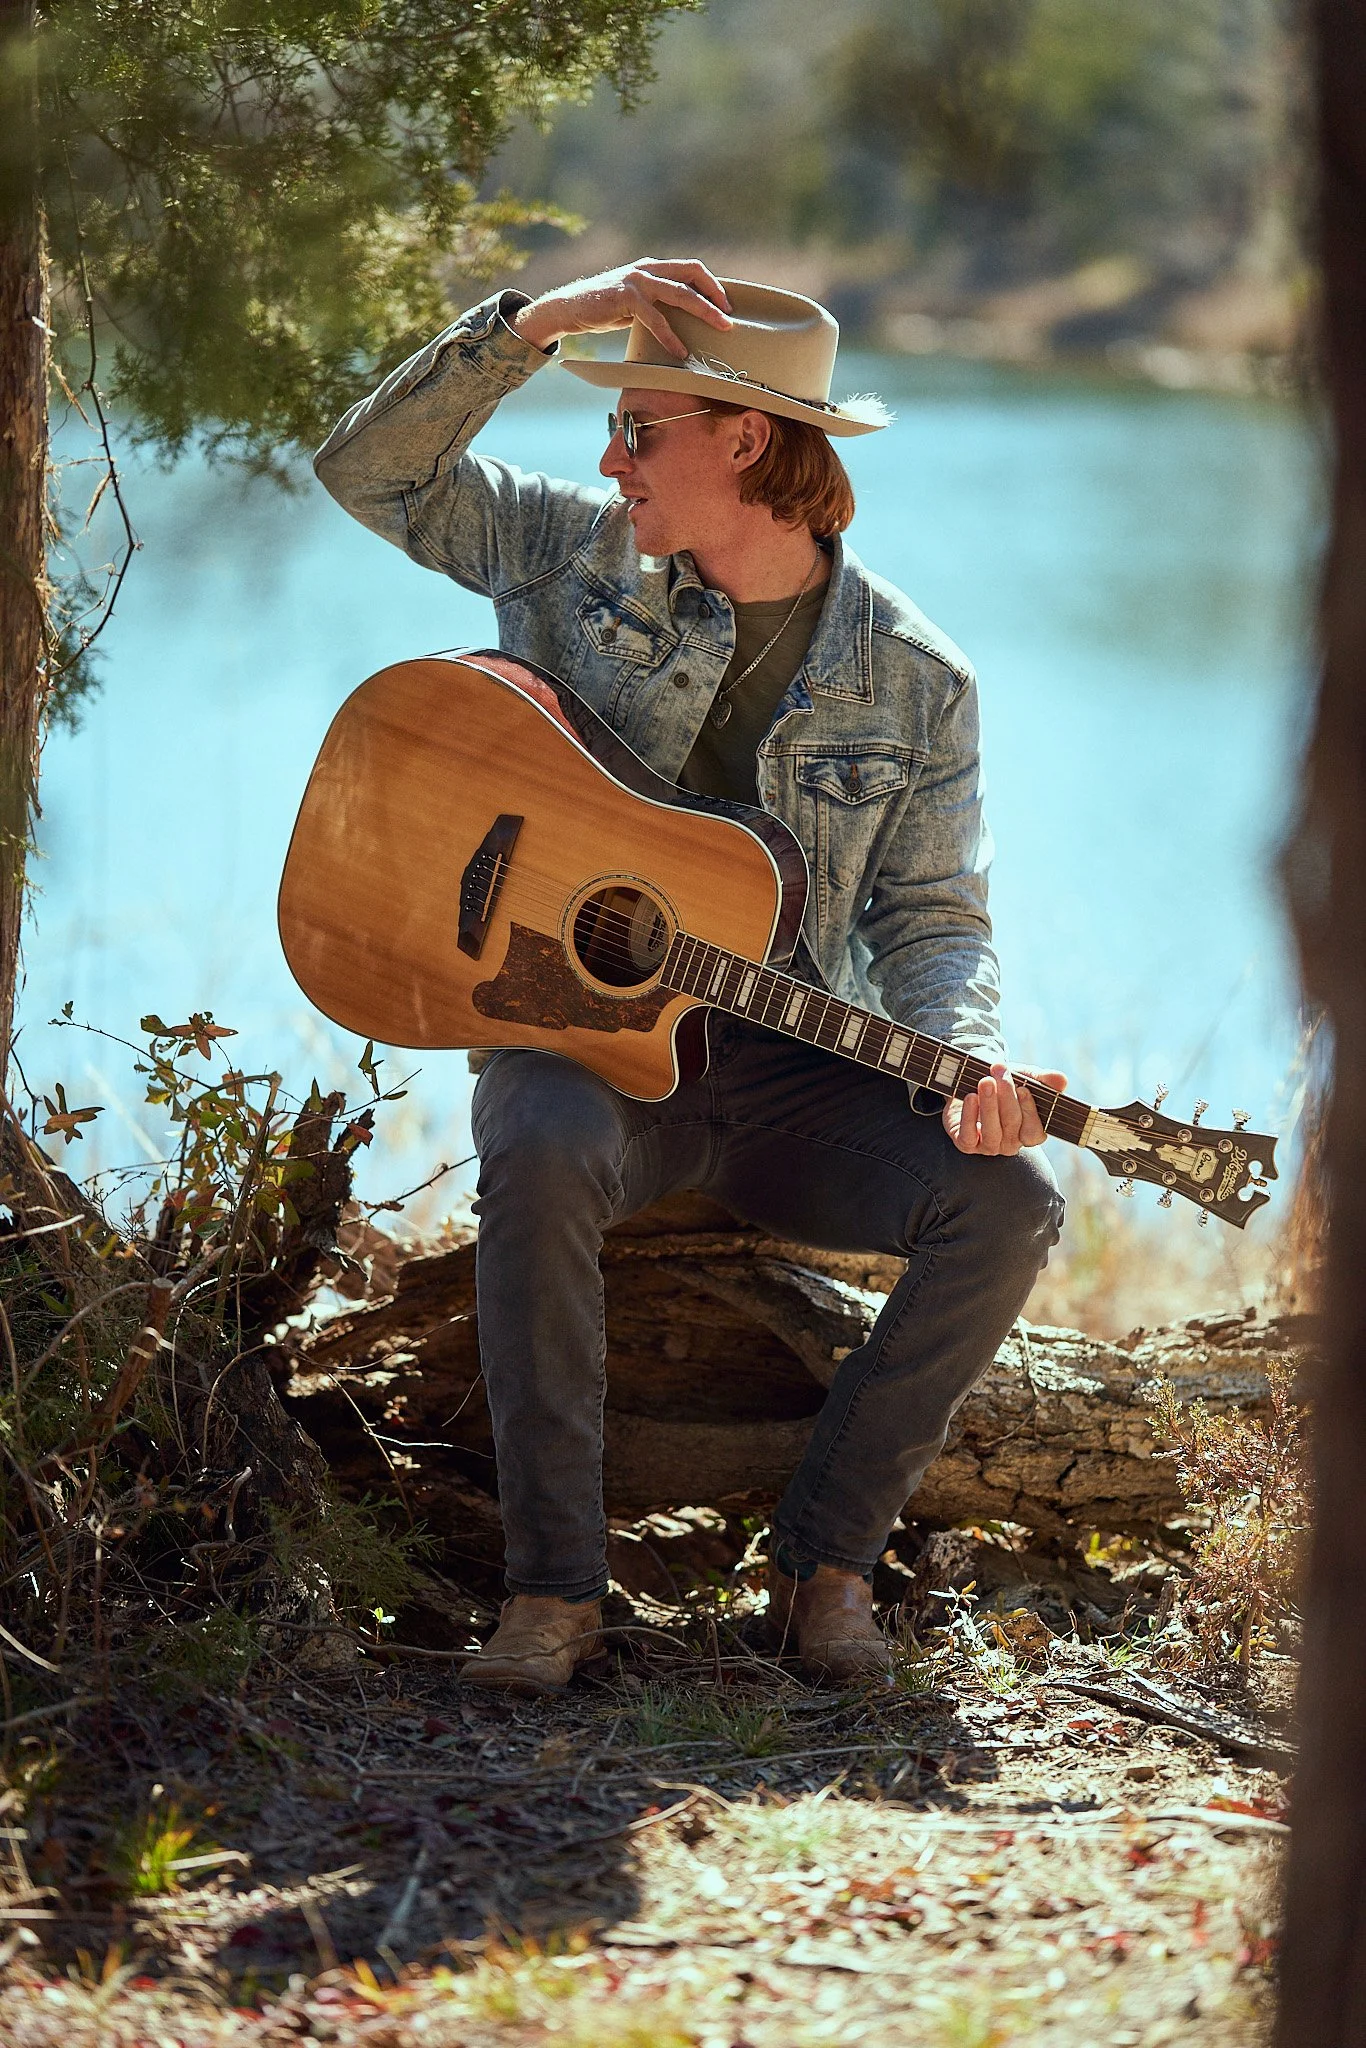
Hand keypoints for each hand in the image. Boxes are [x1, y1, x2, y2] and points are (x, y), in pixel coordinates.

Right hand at [513, 259, 731, 359]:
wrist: (569, 309)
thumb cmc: (604, 309)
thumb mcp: (635, 303)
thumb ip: (656, 304)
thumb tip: (682, 321)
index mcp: (652, 267)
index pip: (690, 269)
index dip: (712, 284)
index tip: (726, 305)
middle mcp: (648, 268)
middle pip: (692, 274)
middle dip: (715, 295)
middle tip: (730, 318)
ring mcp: (637, 281)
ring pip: (680, 293)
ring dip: (704, 311)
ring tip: (720, 329)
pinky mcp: (626, 298)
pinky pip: (655, 318)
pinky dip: (670, 336)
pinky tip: (680, 351)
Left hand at [942, 1064, 1067, 1155]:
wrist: (973, 1084)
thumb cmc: (1006, 1086)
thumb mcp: (1025, 1078)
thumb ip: (1044, 1080)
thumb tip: (1061, 1080)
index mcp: (1030, 1133)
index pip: (1035, 1131)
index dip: (1029, 1110)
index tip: (1023, 1088)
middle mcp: (1011, 1144)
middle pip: (1012, 1123)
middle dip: (1006, 1095)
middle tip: (999, 1070)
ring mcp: (989, 1146)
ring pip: (992, 1131)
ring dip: (989, 1103)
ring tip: (985, 1081)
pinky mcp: (967, 1144)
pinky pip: (968, 1136)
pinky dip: (969, 1116)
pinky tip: (970, 1097)